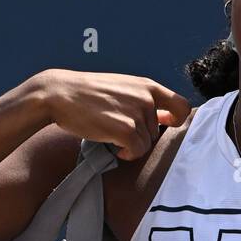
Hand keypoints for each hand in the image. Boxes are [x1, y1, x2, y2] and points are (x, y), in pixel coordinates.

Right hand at [37, 70, 191, 161]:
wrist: (60, 94)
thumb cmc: (89, 94)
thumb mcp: (122, 89)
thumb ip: (145, 102)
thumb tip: (166, 119)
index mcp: (147, 86)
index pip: (181, 105)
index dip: (177, 120)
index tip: (165, 125)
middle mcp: (146, 98)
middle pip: (158, 132)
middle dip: (141, 136)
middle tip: (119, 130)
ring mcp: (136, 113)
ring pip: (147, 144)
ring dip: (132, 145)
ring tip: (113, 134)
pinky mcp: (125, 129)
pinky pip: (137, 151)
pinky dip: (128, 154)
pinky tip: (116, 148)